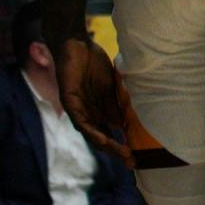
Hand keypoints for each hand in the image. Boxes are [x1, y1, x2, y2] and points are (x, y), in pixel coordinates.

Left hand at [55, 38, 130, 167]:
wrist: (76, 44)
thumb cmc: (92, 62)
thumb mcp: (109, 87)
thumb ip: (113, 106)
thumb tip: (122, 126)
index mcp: (97, 109)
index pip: (108, 132)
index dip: (120, 144)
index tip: (135, 155)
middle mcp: (86, 112)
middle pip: (100, 137)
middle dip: (115, 150)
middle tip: (130, 161)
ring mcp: (77, 108)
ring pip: (90, 133)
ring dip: (104, 144)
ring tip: (120, 152)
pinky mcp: (69, 101)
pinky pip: (79, 121)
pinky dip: (91, 130)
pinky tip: (102, 138)